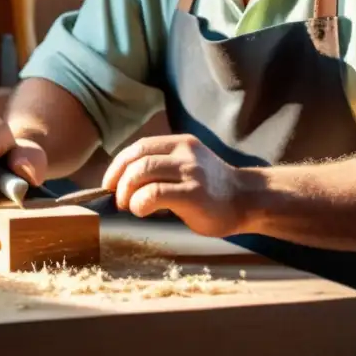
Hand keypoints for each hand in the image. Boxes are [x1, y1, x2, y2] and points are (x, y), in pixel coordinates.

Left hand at [102, 134, 248, 237]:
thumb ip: (163, 167)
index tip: (109, 183)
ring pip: (143, 172)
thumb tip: (122, 182)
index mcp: (181, 144)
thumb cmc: (212, 190)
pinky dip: (140, 202)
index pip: (140, 146)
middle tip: (119, 200)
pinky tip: (142, 211)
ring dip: (127, 192)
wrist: (246, 201)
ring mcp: (191, 172)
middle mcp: (186, 153)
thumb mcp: (188, 166)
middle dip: (119, 180)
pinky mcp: (194, 194)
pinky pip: (156, 193)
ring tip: (130, 206)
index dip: (118, 165)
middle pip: (138, 159)